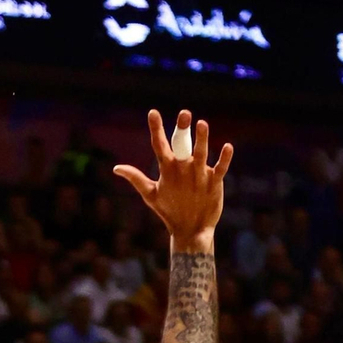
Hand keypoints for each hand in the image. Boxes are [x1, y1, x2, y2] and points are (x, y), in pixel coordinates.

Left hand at [113, 110, 232, 249]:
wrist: (189, 230)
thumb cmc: (169, 211)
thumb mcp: (151, 195)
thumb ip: (136, 179)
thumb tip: (116, 168)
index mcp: (168, 167)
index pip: (160, 144)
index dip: (156, 129)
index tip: (152, 113)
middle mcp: (184, 165)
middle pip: (182, 143)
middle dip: (183, 128)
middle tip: (184, 114)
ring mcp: (199, 172)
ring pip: (200, 152)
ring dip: (202, 139)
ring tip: (202, 124)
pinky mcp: (213, 181)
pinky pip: (220, 168)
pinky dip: (224, 158)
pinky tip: (227, 147)